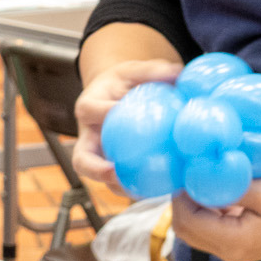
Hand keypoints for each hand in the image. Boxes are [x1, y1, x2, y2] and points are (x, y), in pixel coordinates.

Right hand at [72, 59, 182, 184]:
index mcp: (88, 107)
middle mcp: (87, 136)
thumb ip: (152, 70)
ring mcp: (97, 156)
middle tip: (116, 173)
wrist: (114, 95)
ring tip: (141, 190)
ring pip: (101, 178)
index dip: (104, 114)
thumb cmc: (123, 83)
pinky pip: (118, 182)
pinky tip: (158, 189)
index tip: (123, 113)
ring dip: (117, 186)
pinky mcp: (110, 168)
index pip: (90, 111)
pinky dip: (134, 188)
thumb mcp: (133, 71)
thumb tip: (179, 72)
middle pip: (81, 158)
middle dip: (95, 169)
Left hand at [169, 171, 260, 260]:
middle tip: (189, 170)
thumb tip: (197, 176)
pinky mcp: (244, 241)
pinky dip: (209, 207)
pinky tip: (219, 185)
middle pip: (187, 230)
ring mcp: (237, 249)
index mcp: (233, 243)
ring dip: (196, 202)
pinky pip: (214, 225)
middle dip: (182, 200)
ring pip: (199, 228)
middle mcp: (231, 252)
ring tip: (203, 174)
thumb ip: (226, 186)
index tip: (183, 168)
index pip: (186, 222)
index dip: (179, 195)